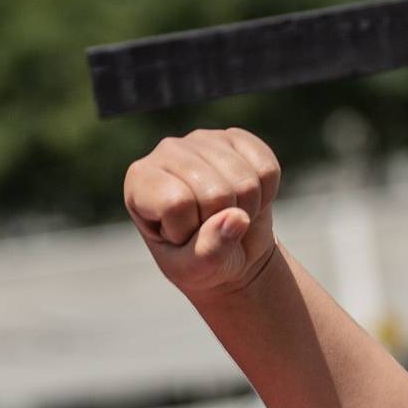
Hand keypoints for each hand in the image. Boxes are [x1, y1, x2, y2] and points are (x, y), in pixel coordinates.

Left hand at [124, 129, 281, 301]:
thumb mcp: (194, 270)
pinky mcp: (237, 138)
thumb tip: (237, 217)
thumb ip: (208, 251)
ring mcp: (203, 140)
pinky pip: (267, 169)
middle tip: (212, 229)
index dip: (188, 230)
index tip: (182, 237)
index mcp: (140, 180)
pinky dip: (266, 195)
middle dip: (222, 224)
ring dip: (247, 212)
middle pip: (215, 192)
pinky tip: (246, 200)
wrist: (230, 251)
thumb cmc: (199, 260)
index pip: (176, 203)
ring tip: (229, 217)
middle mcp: (167, 150)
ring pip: (245, 181)